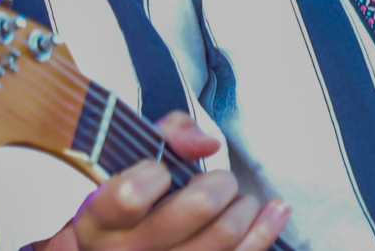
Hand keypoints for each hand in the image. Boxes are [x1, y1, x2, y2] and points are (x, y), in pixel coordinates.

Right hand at [35, 113, 289, 250]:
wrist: (124, 249)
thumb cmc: (131, 202)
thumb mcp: (131, 161)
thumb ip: (167, 135)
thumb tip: (207, 144)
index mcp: (100, 221)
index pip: (130, 195)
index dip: (154, 174)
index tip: (160, 170)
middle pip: (198, 207)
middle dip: (219, 183)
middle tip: (217, 182)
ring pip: (226, 233)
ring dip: (242, 206)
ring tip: (235, 200)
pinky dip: (266, 228)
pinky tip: (274, 211)